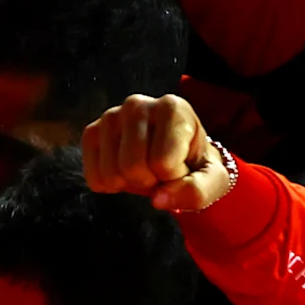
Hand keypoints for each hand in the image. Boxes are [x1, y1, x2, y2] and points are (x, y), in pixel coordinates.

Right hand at [82, 93, 235, 214]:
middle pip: (132, 167)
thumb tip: (158, 200)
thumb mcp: (212, 181)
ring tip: (144, 170)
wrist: (175, 155)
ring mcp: (110, 117)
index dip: (173, 177)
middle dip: (149, 182)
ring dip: (130, 184)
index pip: (163, 162)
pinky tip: (125, 171)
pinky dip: (111, 186)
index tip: (180, 167)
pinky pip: (94, 178)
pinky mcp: (92, 133)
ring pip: (112, 174)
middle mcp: (137, 104)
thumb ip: (196, 191)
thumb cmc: (194, 164)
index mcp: (172, 107)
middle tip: (160, 172)